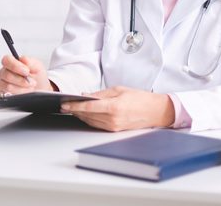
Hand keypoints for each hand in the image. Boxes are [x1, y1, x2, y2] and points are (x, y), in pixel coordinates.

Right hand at [0, 54, 52, 93]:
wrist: (40, 90)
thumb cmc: (37, 77)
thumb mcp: (37, 67)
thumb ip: (30, 62)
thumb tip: (23, 59)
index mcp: (11, 62)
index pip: (6, 60)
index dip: (15, 66)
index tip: (27, 71)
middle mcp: (4, 73)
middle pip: (7, 75)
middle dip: (22, 80)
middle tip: (32, 82)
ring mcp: (3, 84)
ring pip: (9, 86)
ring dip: (22, 88)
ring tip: (30, 87)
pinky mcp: (4, 95)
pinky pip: (10, 95)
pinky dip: (20, 94)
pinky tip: (26, 92)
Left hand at [60, 86, 174, 131]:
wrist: (156, 112)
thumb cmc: (140, 98)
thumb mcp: (119, 90)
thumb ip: (100, 93)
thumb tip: (85, 95)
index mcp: (113, 107)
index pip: (88, 107)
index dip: (74, 106)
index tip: (64, 104)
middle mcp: (112, 119)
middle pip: (87, 115)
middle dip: (74, 110)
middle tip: (64, 105)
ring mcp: (114, 127)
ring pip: (90, 121)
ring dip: (80, 115)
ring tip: (71, 109)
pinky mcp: (115, 130)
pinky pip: (97, 125)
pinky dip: (89, 119)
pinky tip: (84, 114)